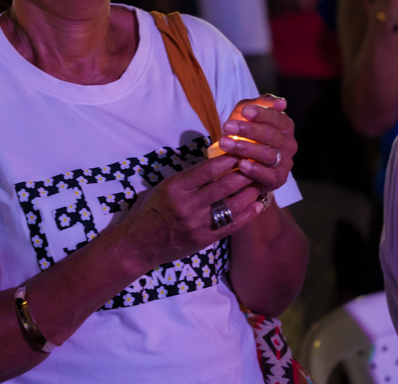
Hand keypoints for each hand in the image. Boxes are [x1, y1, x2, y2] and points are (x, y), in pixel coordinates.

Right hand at [117, 154, 264, 270]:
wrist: (138, 246)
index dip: (227, 159)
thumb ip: (186, 179)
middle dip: (244, 173)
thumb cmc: (147, 212)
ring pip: (233, 205)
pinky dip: (247, 214)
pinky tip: (256, 204)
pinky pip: (231, 225)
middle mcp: (188, 205)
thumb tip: (212, 165)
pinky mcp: (205, 239)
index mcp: (175, 188)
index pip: (207, 169)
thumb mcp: (162, 188)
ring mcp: (198, 224)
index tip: (240, 151)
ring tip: (259, 182)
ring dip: (249, 192)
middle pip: (224, 185)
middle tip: (256, 164)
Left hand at [217, 94, 295, 196]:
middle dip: (248, 130)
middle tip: (227, 127)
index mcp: (284, 126)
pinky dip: (255, 170)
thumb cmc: (244, 134)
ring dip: (245, 148)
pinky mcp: (277, 179)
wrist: (240, 163)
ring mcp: (284, 163)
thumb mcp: (247, 115)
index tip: (245, 111)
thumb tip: (282, 102)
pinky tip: (241, 164)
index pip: (276, 117)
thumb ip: (261, 103)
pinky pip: (268, 175)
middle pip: (270, 135)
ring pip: (267, 154)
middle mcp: (288, 144)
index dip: (261, 113)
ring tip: (225, 143)